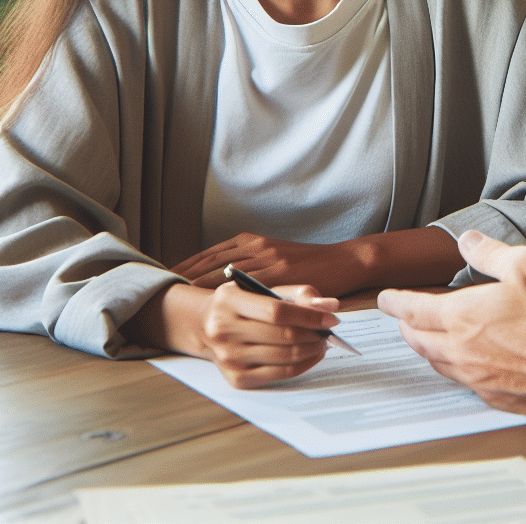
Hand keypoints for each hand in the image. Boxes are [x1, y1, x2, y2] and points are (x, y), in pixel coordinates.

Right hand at [128, 281, 341, 388]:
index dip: (308, 316)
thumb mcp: (264, 288)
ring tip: (323, 341)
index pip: (277, 311)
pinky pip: (278, 375)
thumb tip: (331, 306)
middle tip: (329, 331)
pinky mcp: (235, 378)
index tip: (332, 318)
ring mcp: (227, 358)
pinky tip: (312, 355)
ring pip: (283, 357)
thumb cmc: (244, 303)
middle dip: (314, 334)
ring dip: (311, 350)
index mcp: (228, 300)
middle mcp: (222, 331)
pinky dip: (302, 365)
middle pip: (282, 336)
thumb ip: (298, 294)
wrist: (207, 325)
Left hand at [170, 232, 362, 294]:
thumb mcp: (278, 259)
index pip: (210, 254)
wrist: (344, 262)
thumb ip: (254, 265)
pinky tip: (212, 306)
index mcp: (253, 241)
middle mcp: (255, 246)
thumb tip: (226, 282)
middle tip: (158, 292)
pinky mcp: (280, 270)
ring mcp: (267, 257)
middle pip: (209, 261)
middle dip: (183, 277)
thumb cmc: (311, 264)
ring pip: (222, 271)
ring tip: (175, 301)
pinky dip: (226, 294)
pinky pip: (246, 284)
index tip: (163, 280)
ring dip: (197, 286)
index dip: (185, 267)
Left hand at [377, 231, 525, 414]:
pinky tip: (462, 363)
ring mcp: (476, 377)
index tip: (384, 299)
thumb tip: (467, 240)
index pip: (414, 308)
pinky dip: (452, 367)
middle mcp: (461, 349)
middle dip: (406, 326)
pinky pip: (461, 381)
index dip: (395, 302)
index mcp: (461, 315)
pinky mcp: (495, 396)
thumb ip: (490, 252)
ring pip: (437, 362)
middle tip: (402, 318)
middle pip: (418, 339)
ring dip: (426, 348)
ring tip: (426, 338)